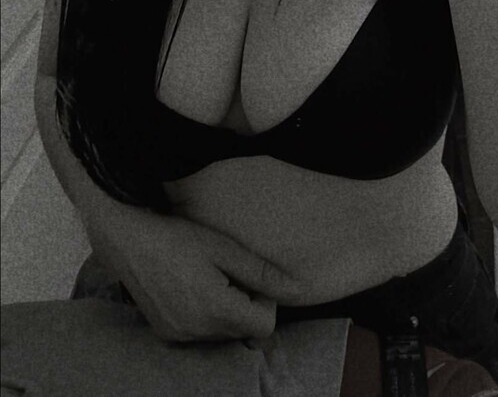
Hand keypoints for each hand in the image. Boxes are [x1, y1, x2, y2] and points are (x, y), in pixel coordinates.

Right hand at [85, 210, 300, 341]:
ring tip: (209, 277)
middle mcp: (197, 331)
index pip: (264, 327)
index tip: (251, 277)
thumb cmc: (179, 237)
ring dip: (226, 310)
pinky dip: (206, 315)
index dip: (266, 302)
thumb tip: (297, 290)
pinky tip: (192, 287)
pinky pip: (200, 332)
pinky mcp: (165, 332)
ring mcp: (179, 334)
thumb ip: (263, 274)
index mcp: (216, 310)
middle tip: (230, 273)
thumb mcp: (226, 249)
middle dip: (246, 305)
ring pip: (223, 332)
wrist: (127, 238)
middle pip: (243, 330)